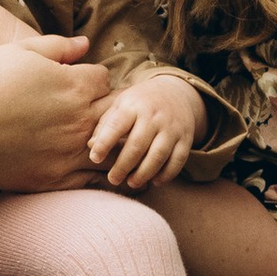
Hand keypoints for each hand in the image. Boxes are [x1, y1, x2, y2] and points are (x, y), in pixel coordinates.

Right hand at [0, 36, 111, 188]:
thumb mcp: (20, 53)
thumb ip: (59, 48)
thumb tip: (86, 44)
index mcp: (74, 86)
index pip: (105, 80)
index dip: (93, 79)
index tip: (79, 83)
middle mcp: (78, 121)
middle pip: (115, 114)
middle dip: (106, 109)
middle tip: (88, 109)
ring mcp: (69, 153)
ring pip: (111, 150)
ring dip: (106, 142)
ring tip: (93, 139)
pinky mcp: (55, 179)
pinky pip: (92, 178)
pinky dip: (93, 170)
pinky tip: (80, 162)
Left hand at [86, 70, 202, 194]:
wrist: (175, 92)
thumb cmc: (139, 103)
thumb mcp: (120, 105)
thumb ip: (105, 125)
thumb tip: (91, 146)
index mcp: (133, 105)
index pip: (116, 125)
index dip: (104, 143)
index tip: (95, 158)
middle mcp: (154, 116)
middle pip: (137, 145)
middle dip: (123, 166)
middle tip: (113, 179)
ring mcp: (172, 127)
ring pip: (158, 155)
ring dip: (144, 173)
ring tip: (131, 183)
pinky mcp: (185, 138)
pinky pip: (178, 160)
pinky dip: (166, 174)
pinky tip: (154, 181)